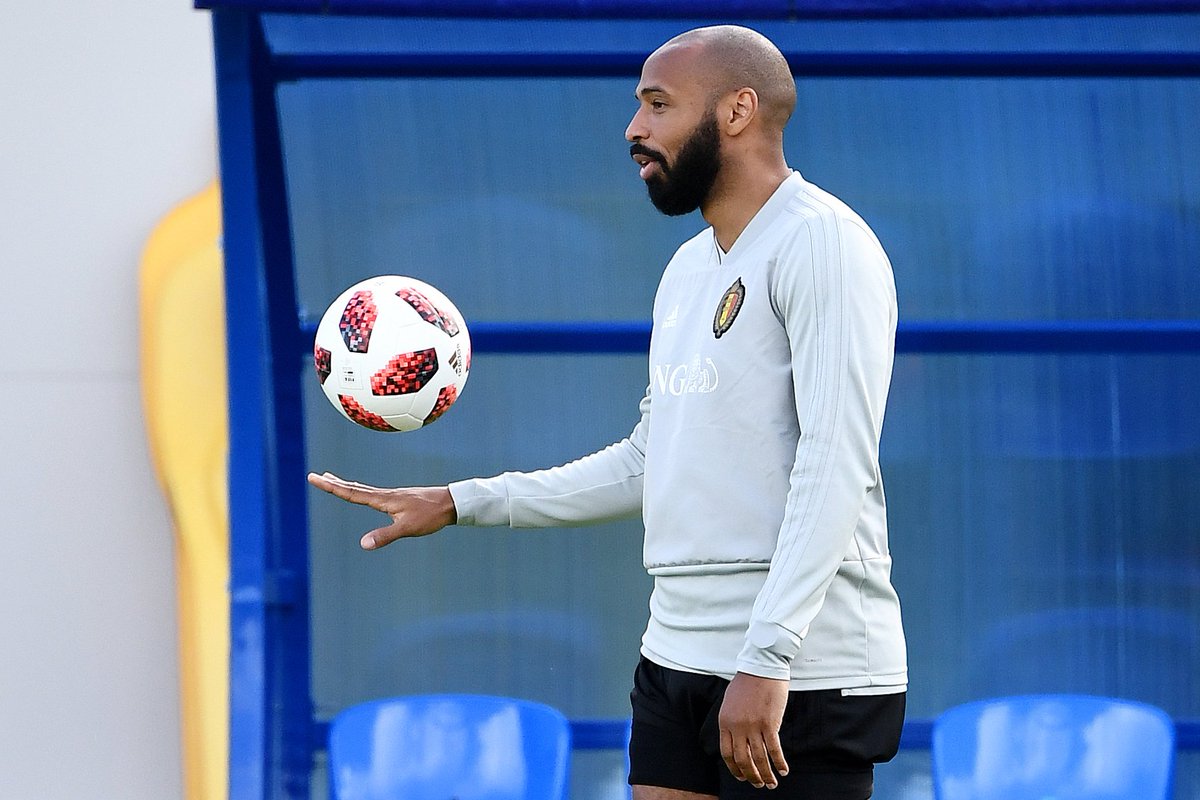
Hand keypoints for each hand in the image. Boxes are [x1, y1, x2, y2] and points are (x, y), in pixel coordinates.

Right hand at [307, 472, 456, 549]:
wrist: (452, 503)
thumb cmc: (431, 515)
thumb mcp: (407, 529)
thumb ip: (385, 536)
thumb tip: (363, 544)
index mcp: (383, 499)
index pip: (351, 493)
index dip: (331, 487)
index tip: (314, 477)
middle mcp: (385, 495)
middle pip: (354, 488)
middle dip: (334, 483)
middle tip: (316, 476)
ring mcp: (393, 495)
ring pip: (364, 489)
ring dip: (346, 485)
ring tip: (334, 480)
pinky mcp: (400, 499)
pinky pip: (374, 493)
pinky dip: (362, 491)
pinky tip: (366, 495)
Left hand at [718, 672, 790, 788]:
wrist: (761, 666)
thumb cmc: (747, 682)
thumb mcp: (730, 703)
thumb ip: (732, 722)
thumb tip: (739, 740)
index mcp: (725, 722)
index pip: (727, 754)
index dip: (735, 769)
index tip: (742, 776)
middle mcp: (736, 726)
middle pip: (743, 760)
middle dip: (751, 776)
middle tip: (759, 784)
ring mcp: (752, 726)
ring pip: (759, 758)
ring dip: (766, 774)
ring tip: (772, 783)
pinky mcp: (769, 723)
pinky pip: (774, 749)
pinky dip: (779, 763)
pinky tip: (783, 770)